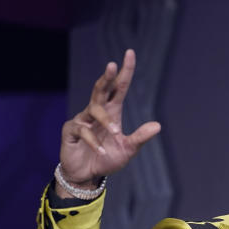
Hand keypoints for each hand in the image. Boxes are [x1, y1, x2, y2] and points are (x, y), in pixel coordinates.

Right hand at [58, 49, 160, 191]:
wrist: (86, 175)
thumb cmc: (106, 158)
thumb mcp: (127, 149)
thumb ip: (140, 137)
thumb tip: (157, 125)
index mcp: (112, 112)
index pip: (119, 87)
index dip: (124, 71)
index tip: (130, 53)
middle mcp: (96, 112)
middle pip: (101, 89)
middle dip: (107, 77)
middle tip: (112, 65)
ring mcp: (82, 120)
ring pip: (93, 109)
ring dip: (105, 119)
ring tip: (115, 132)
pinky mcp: (71, 131)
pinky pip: (83, 130)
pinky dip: (93, 140)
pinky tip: (100, 150)